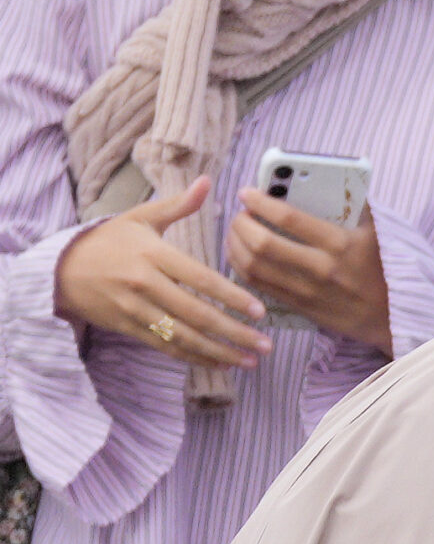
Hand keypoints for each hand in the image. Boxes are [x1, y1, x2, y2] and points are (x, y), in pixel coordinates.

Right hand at [54, 177, 269, 369]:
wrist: (59, 268)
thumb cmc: (109, 240)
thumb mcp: (141, 217)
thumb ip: (178, 204)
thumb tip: (207, 181)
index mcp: (154, 254)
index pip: (201, 279)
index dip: (232, 297)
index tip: (260, 311)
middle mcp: (145, 284)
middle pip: (195, 313)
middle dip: (233, 332)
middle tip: (264, 346)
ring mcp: (134, 309)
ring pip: (181, 336)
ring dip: (217, 351)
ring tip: (249, 361)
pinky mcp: (125, 327)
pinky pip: (163, 346)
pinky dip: (192, 357)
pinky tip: (218, 362)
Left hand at [227, 189, 393, 354]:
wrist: (393, 315)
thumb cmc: (386, 268)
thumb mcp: (379, 232)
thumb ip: (356, 207)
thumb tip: (329, 183)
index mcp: (342, 243)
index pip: (291, 219)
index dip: (262, 203)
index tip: (246, 192)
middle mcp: (321, 268)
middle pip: (264, 244)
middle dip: (242, 224)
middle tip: (240, 212)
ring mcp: (307, 290)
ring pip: (254, 267)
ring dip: (235, 246)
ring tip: (235, 231)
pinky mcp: (300, 307)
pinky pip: (260, 286)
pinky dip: (242, 267)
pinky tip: (240, 254)